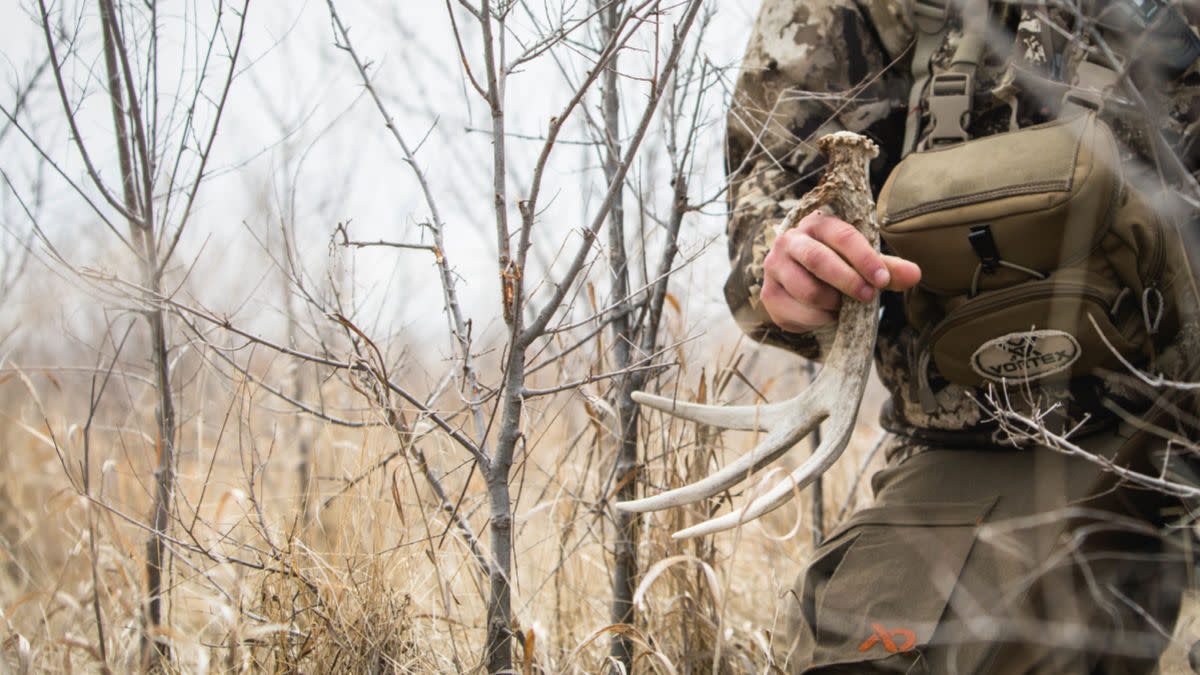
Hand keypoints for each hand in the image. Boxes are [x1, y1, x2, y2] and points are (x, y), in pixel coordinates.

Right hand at [761, 210, 920, 331]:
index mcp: (817, 223)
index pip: (843, 236)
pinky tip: (827, 315)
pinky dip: (818, 318)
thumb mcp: (862, 262)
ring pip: (806, 289)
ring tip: (844, 307)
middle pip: (819, 260)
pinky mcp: (769, 293)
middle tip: (868, 297)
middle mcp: (790, 239)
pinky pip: (797, 311)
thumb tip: (915, 275)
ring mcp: (775, 266)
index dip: (865, 259)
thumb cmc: (836, 264)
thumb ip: (887, 268)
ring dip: (833, 303)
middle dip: (848, 281)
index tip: (883, 280)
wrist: (799, 281)